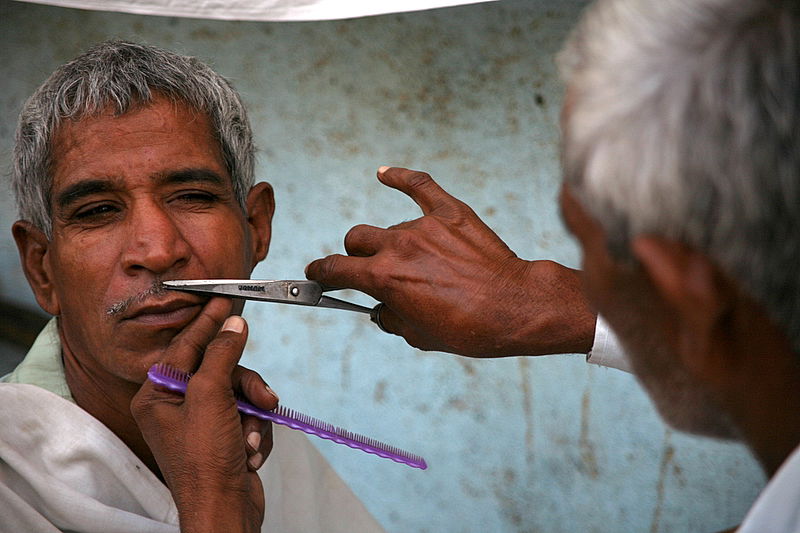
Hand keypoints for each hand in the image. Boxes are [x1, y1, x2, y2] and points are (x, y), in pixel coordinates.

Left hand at [131, 298, 278, 532]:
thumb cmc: (205, 463)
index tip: (223, 300)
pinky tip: (251, 451)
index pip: (185, 346)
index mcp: (157, 396)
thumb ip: (221, 354)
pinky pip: (250, 415)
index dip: (207, 323)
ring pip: (240, 393)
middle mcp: (176, 407)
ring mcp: (202, 423)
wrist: (226, 511)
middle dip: (245, 387)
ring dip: (253, 414)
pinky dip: (256, 431)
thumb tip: (232, 325)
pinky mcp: (225, 437)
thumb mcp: (212, 397)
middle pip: (220, 371)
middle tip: (260, 396)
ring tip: (252, 435)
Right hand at [306, 167, 595, 356]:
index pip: (335, 268)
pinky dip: (400, 178)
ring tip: (416, 262)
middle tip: (367, 269)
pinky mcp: (450, 213)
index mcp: (383, 278)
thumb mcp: (418, 336)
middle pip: (356, 239)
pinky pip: (419, 185)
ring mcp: (423, 226)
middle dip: (355, 256)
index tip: (318, 275)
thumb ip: (390, 318)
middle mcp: (397, 247)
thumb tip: (380, 309)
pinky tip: (384, 174)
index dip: (321, 273)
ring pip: (391, 228)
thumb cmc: (469, 329)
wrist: (514, 308)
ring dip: (392, 244)